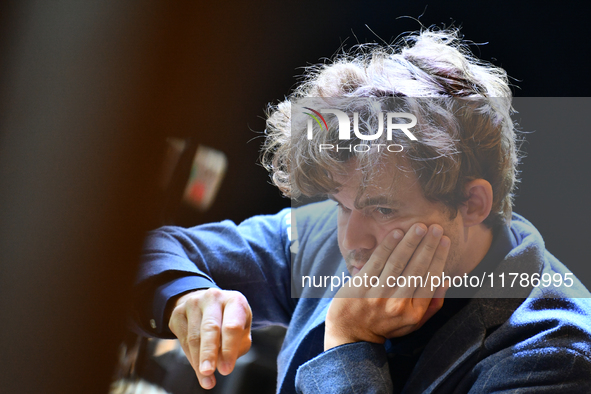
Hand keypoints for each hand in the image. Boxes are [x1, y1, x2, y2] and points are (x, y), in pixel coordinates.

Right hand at [169, 288, 251, 389]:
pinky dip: (191, 357)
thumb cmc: (230, 319)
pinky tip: (198, 368)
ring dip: (198, 361)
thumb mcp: (242, 329)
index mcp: (234, 300)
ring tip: (206, 379)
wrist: (208, 303)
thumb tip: (221, 364)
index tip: (226, 370)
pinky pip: (183, 339)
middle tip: (209, 372)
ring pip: (194, 337)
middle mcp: (213, 297)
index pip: (232, 326)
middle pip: (210, 328)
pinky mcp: (178, 312)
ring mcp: (193, 303)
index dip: (229, 349)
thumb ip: (237, 346)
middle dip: (209, 353)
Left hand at [325, 223, 449, 350]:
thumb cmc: (386, 324)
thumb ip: (432, 304)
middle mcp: (397, 304)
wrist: (351, 334)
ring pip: (398, 263)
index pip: (430, 280)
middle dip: (428, 246)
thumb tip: (447, 280)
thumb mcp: (413, 323)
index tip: (445, 240)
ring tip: (419, 227)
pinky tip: (397, 233)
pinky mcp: (360, 286)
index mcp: (414, 313)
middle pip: (417, 269)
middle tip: (436, 227)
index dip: (439, 258)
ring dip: (410, 242)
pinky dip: (388, 246)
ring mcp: (377, 295)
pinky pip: (377, 261)